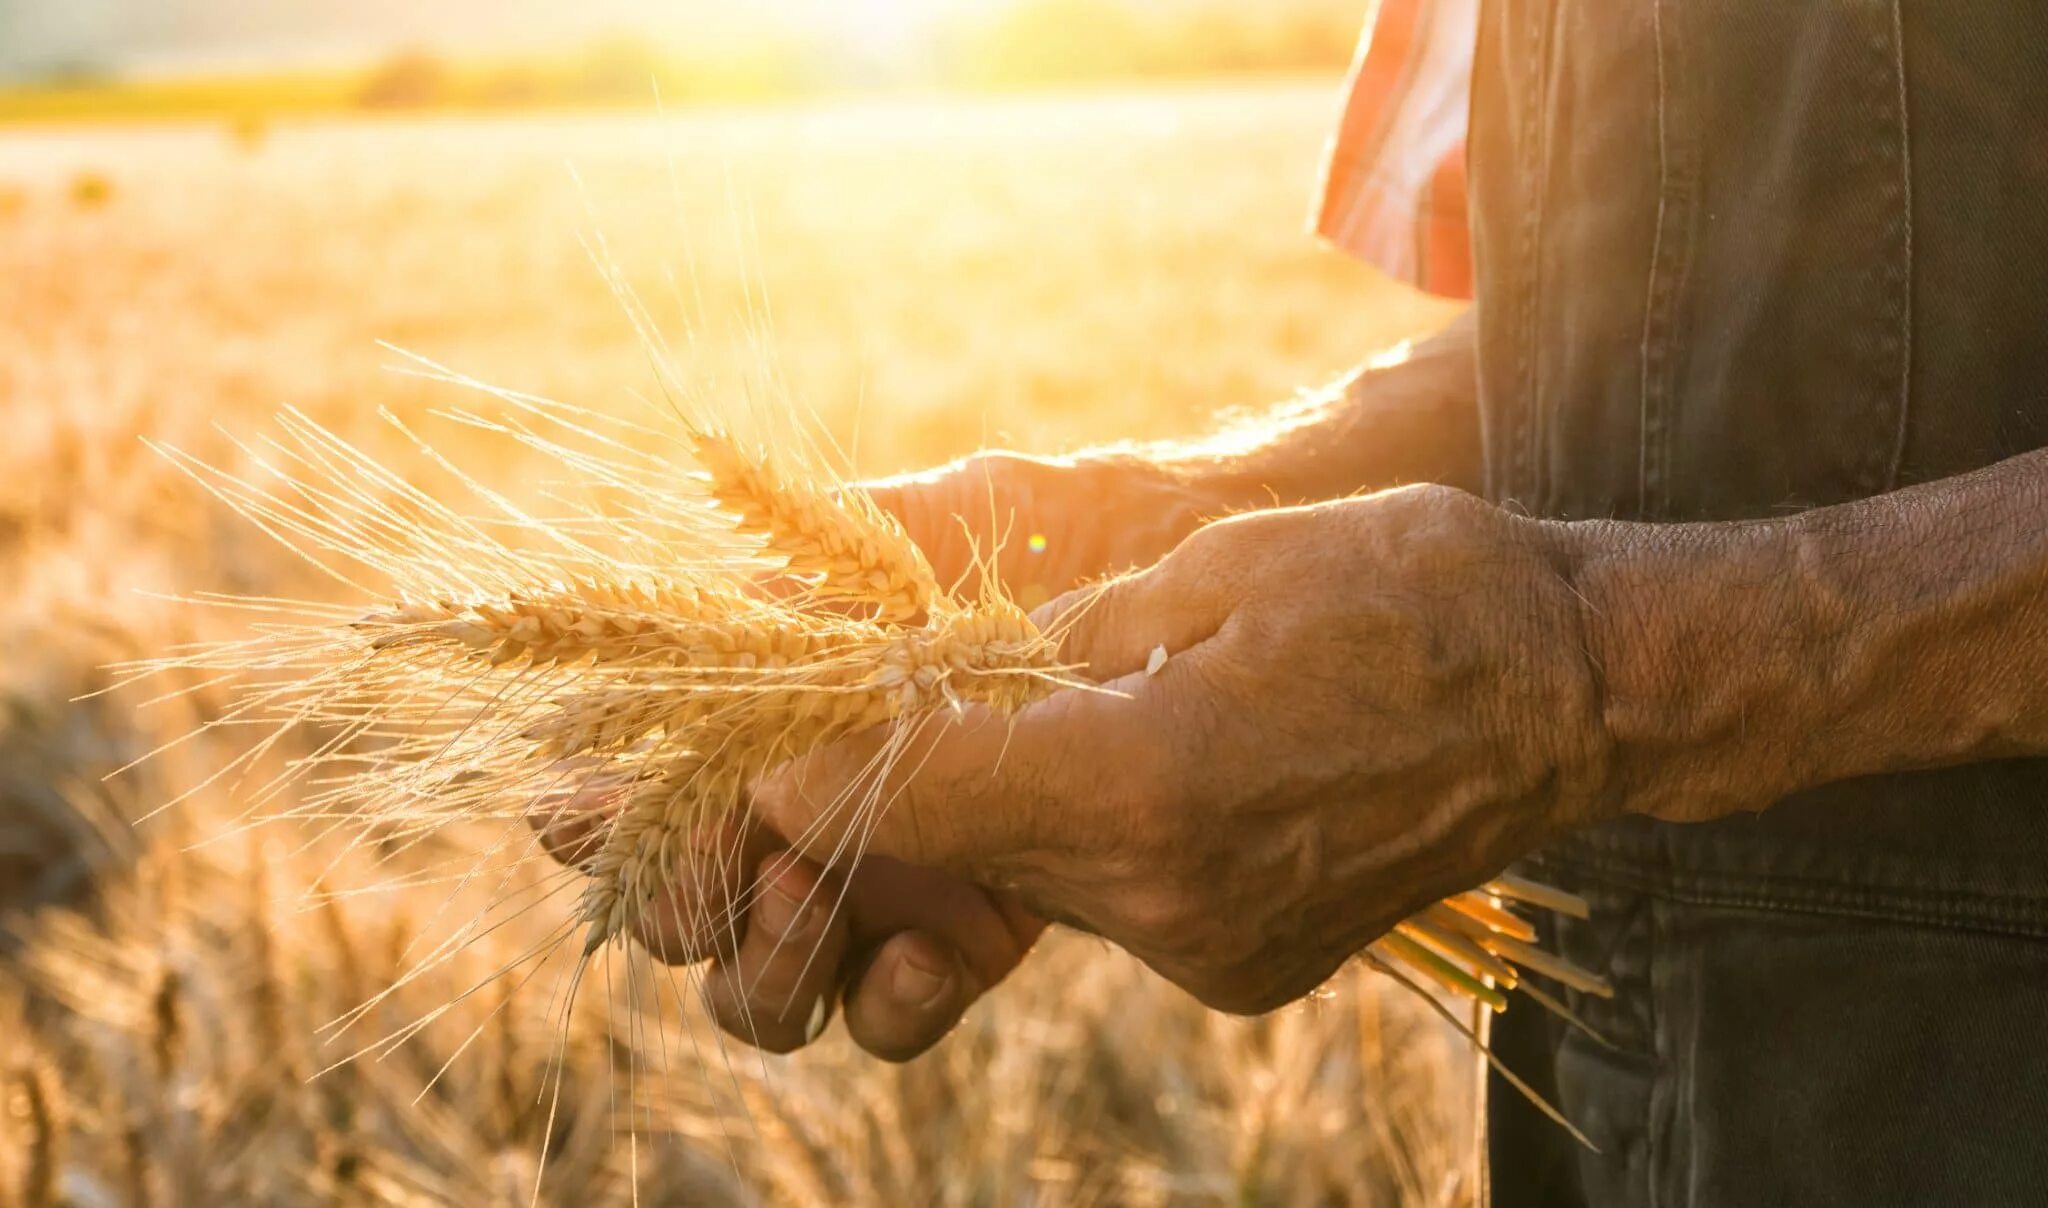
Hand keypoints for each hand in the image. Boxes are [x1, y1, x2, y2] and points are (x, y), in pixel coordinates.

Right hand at [538, 450, 1221, 1057]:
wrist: (1185, 563)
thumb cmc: (1042, 525)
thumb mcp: (907, 530)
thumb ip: (797, 581)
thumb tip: (685, 627)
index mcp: (770, 719)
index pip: (638, 792)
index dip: (589, 816)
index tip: (584, 806)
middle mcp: (807, 812)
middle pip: (683, 912)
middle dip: (678, 902)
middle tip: (726, 858)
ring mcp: (885, 877)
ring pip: (765, 985)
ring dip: (763, 964)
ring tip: (815, 897)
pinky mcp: (971, 928)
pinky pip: (890, 1012)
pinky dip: (888, 1003)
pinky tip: (932, 956)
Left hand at [753, 485, 1616, 1013]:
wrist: (1577, 694)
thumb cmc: (1408, 588)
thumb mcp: (1213, 571)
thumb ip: (1059, 643)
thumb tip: (942, 675)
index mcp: (1147, 779)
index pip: (922, 793)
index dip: (821, 768)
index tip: (761, 748)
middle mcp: (1167, 895)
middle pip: (967, 848)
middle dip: (903, 787)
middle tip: (857, 719)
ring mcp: (1210, 949)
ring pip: (1037, 880)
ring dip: (1002, 809)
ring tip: (1013, 719)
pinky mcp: (1243, 967)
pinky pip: (1116, 901)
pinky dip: (1091, 839)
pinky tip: (1129, 762)